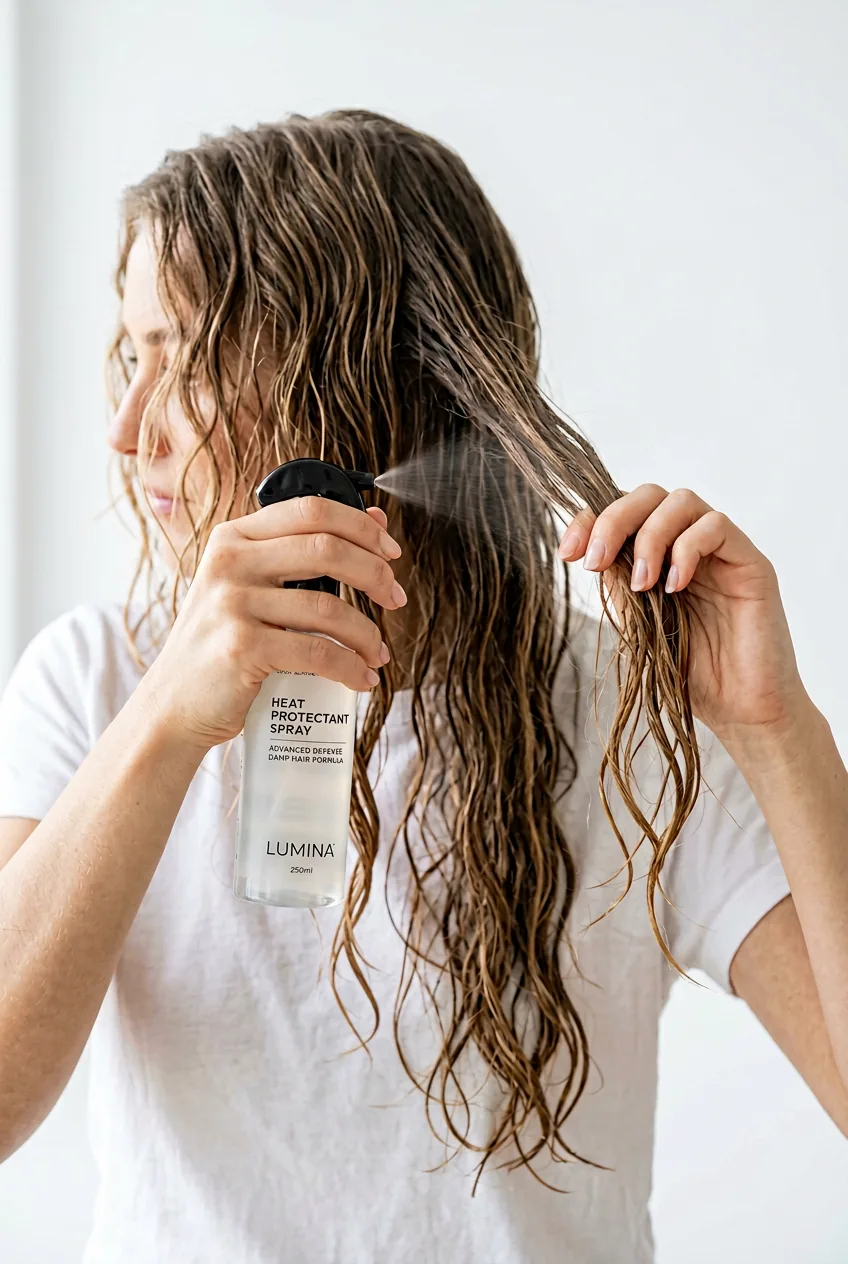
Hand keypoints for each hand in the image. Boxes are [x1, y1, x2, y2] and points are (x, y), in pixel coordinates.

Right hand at [139, 497, 404, 750]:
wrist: (174, 704)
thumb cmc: (221, 644)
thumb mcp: (248, 587)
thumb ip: (298, 553)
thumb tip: (374, 520)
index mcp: (234, 537)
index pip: (311, 510)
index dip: (362, 526)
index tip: (390, 551)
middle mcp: (229, 562)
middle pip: (326, 549)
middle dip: (375, 575)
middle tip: (395, 598)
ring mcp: (232, 604)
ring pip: (328, 608)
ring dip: (367, 633)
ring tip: (377, 652)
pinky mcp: (241, 648)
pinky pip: (317, 653)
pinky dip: (349, 668)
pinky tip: (361, 678)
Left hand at [558, 484, 808, 740]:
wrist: (739, 710)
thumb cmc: (690, 672)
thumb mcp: (638, 623)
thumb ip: (618, 583)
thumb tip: (587, 549)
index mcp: (658, 555)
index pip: (624, 513)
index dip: (591, 520)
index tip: (567, 553)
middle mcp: (688, 544)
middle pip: (649, 495)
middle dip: (614, 520)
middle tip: (595, 560)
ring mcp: (721, 550)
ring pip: (681, 501)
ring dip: (650, 537)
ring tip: (643, 585)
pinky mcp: (750, 562)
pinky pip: (716, 526)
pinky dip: (688, 549)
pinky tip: (675, 587)